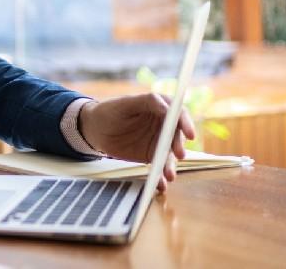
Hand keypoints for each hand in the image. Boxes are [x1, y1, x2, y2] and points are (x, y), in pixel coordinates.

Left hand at [78, 94, 195, 191]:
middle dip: (179, 146)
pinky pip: (159, 167)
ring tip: (169, 175)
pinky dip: (160, 177)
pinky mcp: (152, 157)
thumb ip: (147, 101)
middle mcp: (164, 126)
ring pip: (170, 155)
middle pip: (177, 137)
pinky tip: (160, 185)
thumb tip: (167, 107)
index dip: (186, 124)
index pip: (178, 115)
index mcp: (160, 108)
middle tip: (179, 155)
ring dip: (171, 165)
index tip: (190, 135)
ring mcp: (159, 143)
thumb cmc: (110, 111)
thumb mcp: (126, 103)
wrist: (95, 129)